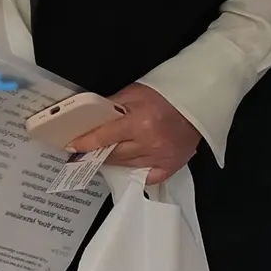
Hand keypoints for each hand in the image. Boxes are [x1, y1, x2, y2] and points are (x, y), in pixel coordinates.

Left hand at [71, 82, 200, 183]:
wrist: (198, 101)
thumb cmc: (165, 94)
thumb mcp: (133, 93)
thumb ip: (111, 107)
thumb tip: (90, 119)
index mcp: (139, 123)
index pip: (104, 137)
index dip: (86, 142)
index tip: (72, 146)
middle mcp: (150, 143)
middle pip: (114, 154)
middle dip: (97, 153)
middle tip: (85, 152)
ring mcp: (162, 157)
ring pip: (127, 165)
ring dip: (114, 161)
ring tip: (104, 155)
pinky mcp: (172, 165)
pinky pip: (148, 176)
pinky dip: (136, 172)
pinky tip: (127, 165)